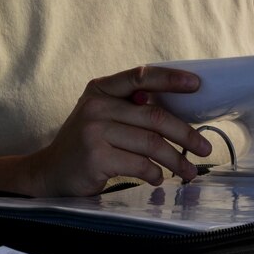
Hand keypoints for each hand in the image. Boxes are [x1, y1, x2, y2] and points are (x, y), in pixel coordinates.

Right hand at [29, 66, 211, 196]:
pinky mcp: (95, 157)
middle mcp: (96, 106)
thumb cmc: (86, 143)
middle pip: (154, 116)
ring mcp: (94, 131)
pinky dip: (154, 173)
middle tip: (205, 147)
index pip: (141, 76)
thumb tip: (180, 111)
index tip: (196, 84)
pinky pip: (138, 164)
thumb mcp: (102, 115)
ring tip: (190, 171)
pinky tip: (158, 178)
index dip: (170, 79)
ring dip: (176, 160)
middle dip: (185, 134)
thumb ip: (130, 108)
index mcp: (101, 89)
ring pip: (150, 143)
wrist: (48, 172)